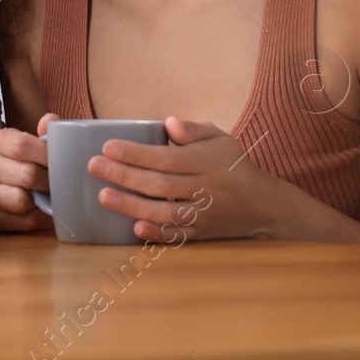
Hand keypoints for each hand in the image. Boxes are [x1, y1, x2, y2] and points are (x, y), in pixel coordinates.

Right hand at [0, 112, 55, 231]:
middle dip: (50, 182)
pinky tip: (38, 211)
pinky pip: (19, 222)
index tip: (61, 162)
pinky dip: (35, 220)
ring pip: (20, 200)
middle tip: (60, 184)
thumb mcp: (42, 146)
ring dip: (41, 202)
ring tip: (48, 198)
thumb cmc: (35, 165)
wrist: (24, 191)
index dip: (46, 156)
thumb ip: (49, 132)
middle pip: (26, 175)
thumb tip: (49, 120)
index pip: (21, 145)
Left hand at [91, 117, 282, 241]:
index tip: (108, 146)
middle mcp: (204, 189)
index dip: (136, 153)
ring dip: (133, 206)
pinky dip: (158, 234)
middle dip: (124, 176)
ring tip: (103, 197)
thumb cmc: (234, 166)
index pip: (166, 157)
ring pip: (166, 213)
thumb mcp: (220, 139)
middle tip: (93, 166)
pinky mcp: (202, 234)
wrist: (266, 207)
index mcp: (205, 162)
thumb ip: (193, 130)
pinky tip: (135, 228)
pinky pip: (179, 237)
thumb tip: (169, 123)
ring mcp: (204, 215)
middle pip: (160, 185)